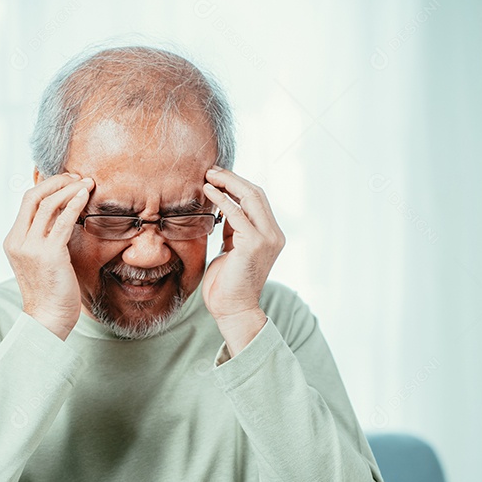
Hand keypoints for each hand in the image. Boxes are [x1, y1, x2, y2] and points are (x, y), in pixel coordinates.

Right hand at [3, 172, 93, 339]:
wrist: (48, 319)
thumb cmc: (50, 291)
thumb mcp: (42, 259)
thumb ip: (45, 238)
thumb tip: (63, 215)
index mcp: (13, 241)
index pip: (27, 201)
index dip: (47, 186)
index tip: (67, 181)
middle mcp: (18, 241)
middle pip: (33, 196)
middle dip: (56, 181)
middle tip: (77, 177)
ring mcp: (31, 247)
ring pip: (47, 205)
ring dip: (69, 189)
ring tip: (87, 182)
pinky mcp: (49, 254)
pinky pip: (61, 221)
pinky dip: (74, 203)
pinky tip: (85, 195)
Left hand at [201, 167, 285, 352]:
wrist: (232, 310)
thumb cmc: (227, 284)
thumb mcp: (231, 250)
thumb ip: (233, 230)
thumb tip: (223, 208)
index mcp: (271, 235)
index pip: (257, 200)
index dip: (237, 185)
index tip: (216, 176)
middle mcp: (274, 235)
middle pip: (256, 193)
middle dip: (232, 178)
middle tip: (210, 170)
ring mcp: (267, 238)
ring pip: (250, 197)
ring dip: (227, 183)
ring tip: (207, 175)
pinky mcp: (254, 244)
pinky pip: (236, 213)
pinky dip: (221, 199)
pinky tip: (207, 192)